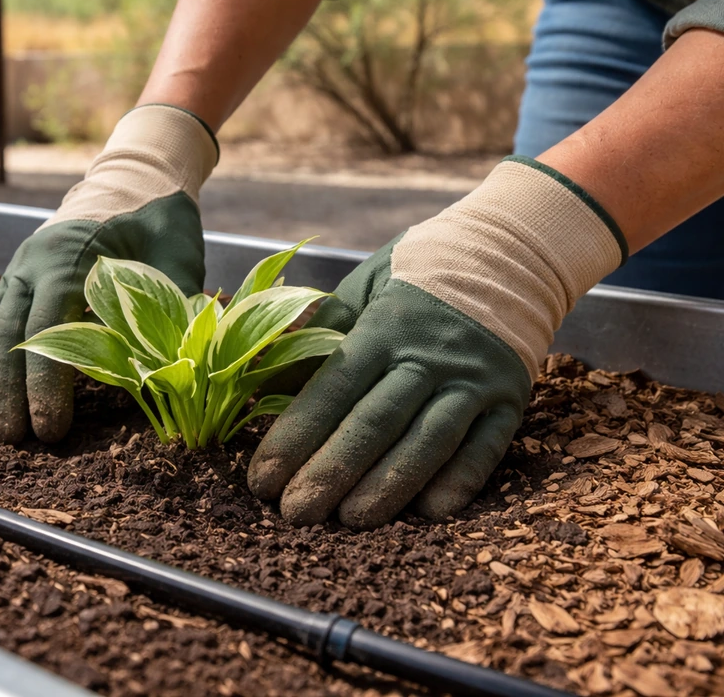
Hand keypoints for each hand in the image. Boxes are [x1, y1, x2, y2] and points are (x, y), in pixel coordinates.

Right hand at [0, 105, 217, 443]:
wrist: (134, 183)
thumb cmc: (160, 224)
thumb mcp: (178, 257)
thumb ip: (174, 305)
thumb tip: (174, 367)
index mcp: (74, 256)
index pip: (51, 325)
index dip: (46, 380)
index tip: (49, 427)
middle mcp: (35, 261)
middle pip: (10, 332)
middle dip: (6, 390)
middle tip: (10, 442)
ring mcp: (20, 268)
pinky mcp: (16, 278)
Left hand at [248, 157, 627, 527]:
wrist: (512, 252)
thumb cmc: (420, 272)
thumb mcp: (366, 282)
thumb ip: (324, 329)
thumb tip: (273, 374)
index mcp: (383, 327)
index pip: (332, 389)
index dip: (296, 437)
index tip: (263, 478)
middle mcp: (428, 357)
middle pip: (375, 423)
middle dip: (331, 472)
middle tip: (294, 514)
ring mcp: (473, 380)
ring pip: (428, 441)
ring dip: (389, 486)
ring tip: (351, 522)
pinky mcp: (510, 399)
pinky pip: (486, 446)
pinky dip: (461, 480)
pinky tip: (431, 512)